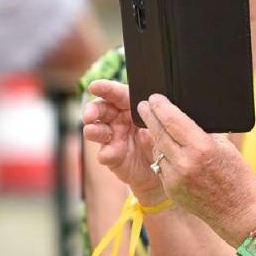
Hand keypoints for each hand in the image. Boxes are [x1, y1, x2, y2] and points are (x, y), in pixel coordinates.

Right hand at [81, 81, 162, 201]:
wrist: (166, 168)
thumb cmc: (164, 140)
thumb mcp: (163, 125)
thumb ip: (155, 115)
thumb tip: (151, 103)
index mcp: (130, 107)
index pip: (117, 94)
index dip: (105, 88)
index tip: (94, 87)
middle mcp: (118, 120)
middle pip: (100, 109)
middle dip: (92, 110)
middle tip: (89, 115)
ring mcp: (113, 138)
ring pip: (96, 130)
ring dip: (92, 130)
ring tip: (92, 131)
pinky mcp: (112, 156)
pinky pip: (105, 154)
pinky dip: (105, 153)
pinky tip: (107, 154)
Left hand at [137, 94, 255, 245]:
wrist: (238, 211)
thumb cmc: (236, 175)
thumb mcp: (224, 146)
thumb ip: (202, 132)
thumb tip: (182, 116)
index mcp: (201, 147)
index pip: (172, 120)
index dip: (160, 106)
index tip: (153, 98)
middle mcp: (185, 162)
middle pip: (159, 133)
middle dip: (149, 117)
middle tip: (143, 106)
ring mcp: (175, 178)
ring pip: (157, 150)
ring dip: (156, 138)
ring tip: (158, 129)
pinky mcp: (171, 190)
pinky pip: (161, 167)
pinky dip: (164, 158)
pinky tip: (169, 153)